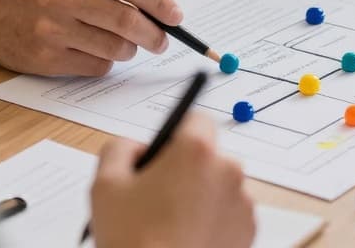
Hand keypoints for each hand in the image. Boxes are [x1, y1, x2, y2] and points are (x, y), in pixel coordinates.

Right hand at [0, 0, 183, 75]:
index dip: (160, 1)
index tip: (177, 15)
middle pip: (127, 21)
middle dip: (154, 35)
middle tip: (162, 41)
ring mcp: (51, 30)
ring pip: (115, 48)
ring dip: (129, 49)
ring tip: (123, 43)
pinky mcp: (45, 59)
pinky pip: (96, 66)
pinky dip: (106, 62)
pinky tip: (94, 51)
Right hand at [91, 115, 255, 247]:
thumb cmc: (133, 241)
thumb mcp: (105, 185)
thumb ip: (119, 149)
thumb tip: (135, 147)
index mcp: (196, 150)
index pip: (196, 119)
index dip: (176, 134)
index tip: (165, 152)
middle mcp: (228, 170)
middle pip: (208, 155)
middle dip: (186, 169)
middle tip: (158, 195)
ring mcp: (243, 202)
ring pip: (219, 185)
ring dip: (200, 196)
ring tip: (171, 223)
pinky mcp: (249, 229)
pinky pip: (230, 212)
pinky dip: (213, 220)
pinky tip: (188, 236)